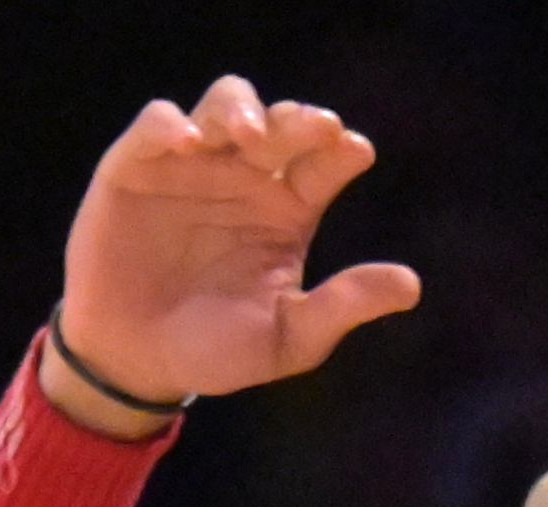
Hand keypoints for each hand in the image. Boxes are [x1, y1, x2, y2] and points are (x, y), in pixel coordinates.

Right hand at [50, 78, 418, 425]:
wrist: (140, 361)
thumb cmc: (220, 352)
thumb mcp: (290, 337)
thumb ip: (343, 306)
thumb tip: (411, 285)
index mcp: (290, 211)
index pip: (324, 165)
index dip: (341, 150)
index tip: (357, 150)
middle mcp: (246, 179)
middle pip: (281, 125)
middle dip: (299, 120)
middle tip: (316, 129)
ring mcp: (192, 167)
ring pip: (224, 106)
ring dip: (241, 108)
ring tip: (251, 135)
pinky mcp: (136, 167)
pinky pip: (155, 126)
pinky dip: (170, 123)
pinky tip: (189, 141)